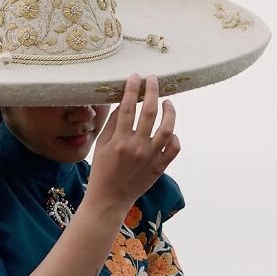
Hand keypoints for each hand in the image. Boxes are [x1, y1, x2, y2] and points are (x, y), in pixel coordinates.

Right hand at [88, 73, 179, 214]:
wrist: (110, 199)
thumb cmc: (102, 171)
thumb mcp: (101, 146)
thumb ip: (113, 124)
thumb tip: (124, 103)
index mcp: (120, 141)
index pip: (128, 107)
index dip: (133, 88)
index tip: (136, 76)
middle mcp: (137, 147)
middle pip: (150, 112)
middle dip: (152, 91)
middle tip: (154, 79)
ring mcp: (151, 158)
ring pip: (168, 128)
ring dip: (170, 111)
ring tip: (168, 102)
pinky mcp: (160, 167)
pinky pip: (174, 148)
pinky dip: (175, 137)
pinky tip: (170, 130)